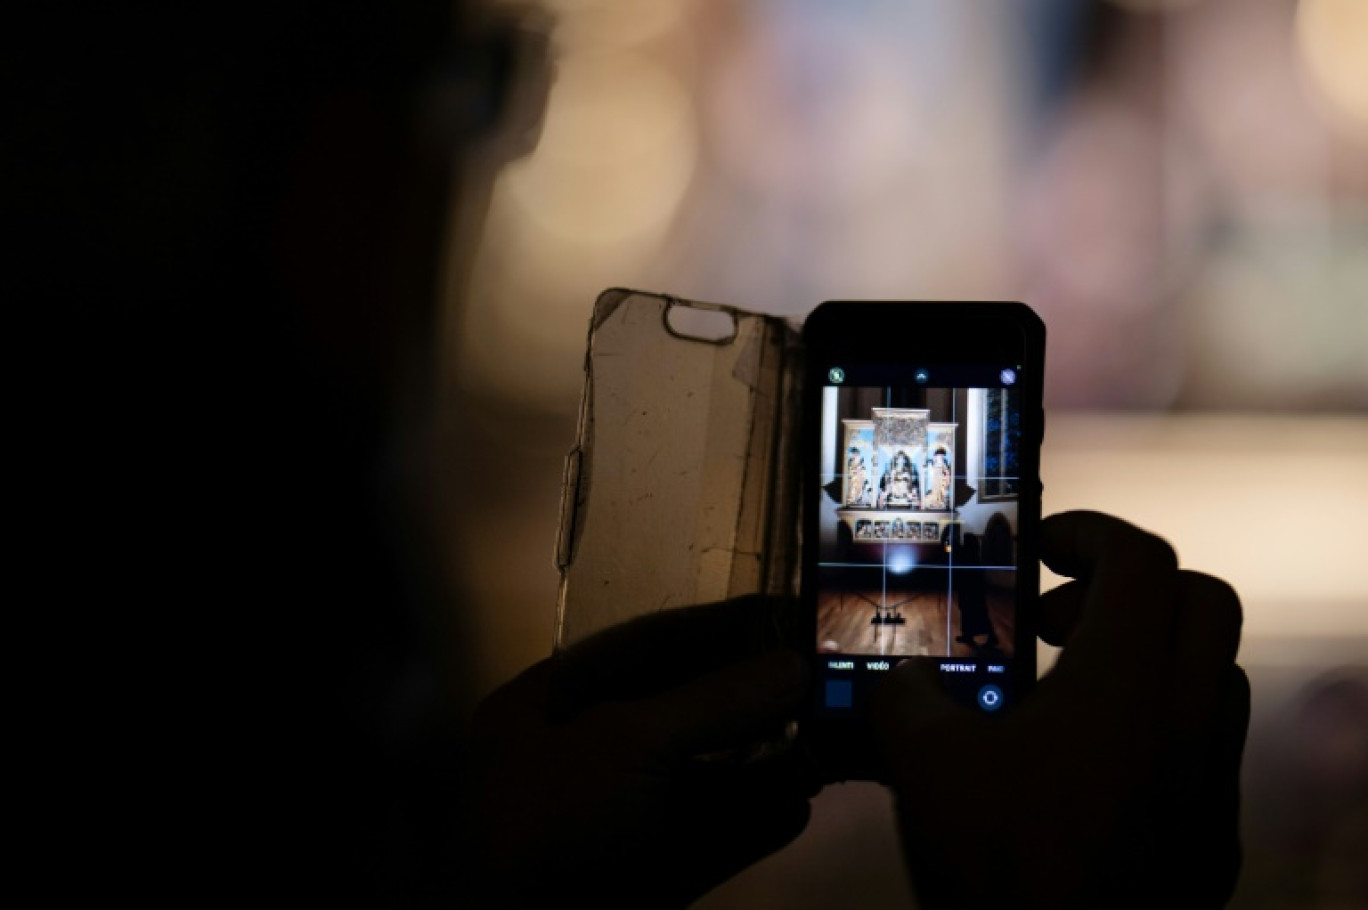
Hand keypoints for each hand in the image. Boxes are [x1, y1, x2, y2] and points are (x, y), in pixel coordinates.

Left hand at [462, 596, 814, 907]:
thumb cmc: (556, 819)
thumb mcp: (629, 741)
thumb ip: (714, 700)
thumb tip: (793, 664)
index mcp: (545, 706)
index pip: (639, 647)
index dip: (711, 627)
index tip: (777, 614)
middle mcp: (573, 757)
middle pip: (674, 713)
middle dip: (745, 702)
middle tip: (814, 682)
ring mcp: (604, 824)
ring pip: (694, 783)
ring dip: (758, 767)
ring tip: (822, 747)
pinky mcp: (635, 878)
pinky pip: (700, 842)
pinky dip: (749, 825)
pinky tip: (798, 808)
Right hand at [871, 511, 1249, 908]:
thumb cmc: (1005, 857)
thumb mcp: (925, 765)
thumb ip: (905, 699)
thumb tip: (901, 681)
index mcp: (1125, 681)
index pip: (1142, 560)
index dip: (1091, 533)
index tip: (1042, 550)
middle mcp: (1188, 718)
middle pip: (1202, 601)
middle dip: (1130, 589)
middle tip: (1056, 618)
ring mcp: (1212, 779)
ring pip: (1211, 675)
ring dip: (1147, 657)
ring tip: (1069, 692)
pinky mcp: (1216, 834)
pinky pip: (1204, 747)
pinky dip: (1155, 726)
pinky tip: (1087, 771)